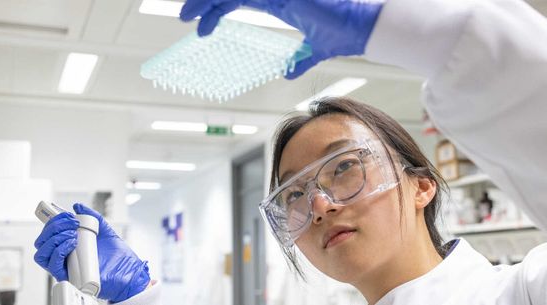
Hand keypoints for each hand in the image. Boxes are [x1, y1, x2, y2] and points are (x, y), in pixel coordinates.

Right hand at [33, 204, 150, 302]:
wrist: (128, 271)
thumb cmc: (117, 256)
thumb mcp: (105, 230)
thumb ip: (92, 216)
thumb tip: (78, 206)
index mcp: (67, 246)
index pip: (48, 234)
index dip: (51, 221)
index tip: (65, 214)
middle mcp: (62, 257)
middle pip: (42, 242)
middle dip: (54, 227)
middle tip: (72, 223)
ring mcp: (64, 267)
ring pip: (42, 253)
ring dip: (55, 238)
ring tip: (73, 234)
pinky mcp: (68, 277)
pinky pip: (53, 265)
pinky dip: (59, 250)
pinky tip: (72, 243)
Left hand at [178, 0, 383, 78]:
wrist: (363, 27)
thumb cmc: (343, 33)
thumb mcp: (315, 50)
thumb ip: (299, 59)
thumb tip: (287, 71)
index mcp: (280, 1)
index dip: (216, 9)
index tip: (199, 28)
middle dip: (204, 2)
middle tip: (183, 17)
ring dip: (208, 1)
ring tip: (189, 15)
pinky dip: (225, 3)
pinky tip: (211, 16)